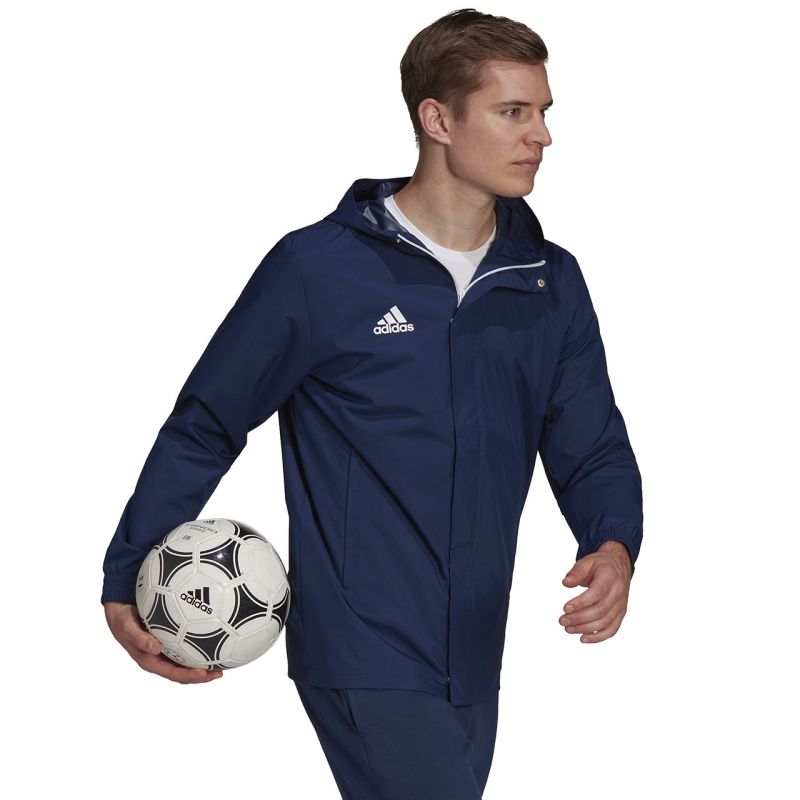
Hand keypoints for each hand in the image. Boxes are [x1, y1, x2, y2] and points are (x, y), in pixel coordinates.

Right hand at [104, 602, 222, 682]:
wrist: (120, 609)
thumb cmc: (123, 619)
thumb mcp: (127, 627)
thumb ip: (138, 637)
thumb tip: (155, 647)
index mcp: (150, 660)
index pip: (172, 673)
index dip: (188, 676)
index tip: (204, 674)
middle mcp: (159, 658)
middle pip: (183, 672)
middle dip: (201, 675)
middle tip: (219, 672)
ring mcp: (165, 650)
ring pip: (186, 661)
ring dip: (203, 663)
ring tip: (222, 660)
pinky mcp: (169, 640)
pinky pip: (186, 646)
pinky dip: (199, 646)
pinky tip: (213, 638)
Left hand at [558, 540, 631, 643]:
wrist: (619, 566)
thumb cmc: (600, 564)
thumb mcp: (587, 561)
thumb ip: (576, 572)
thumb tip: (565, 583)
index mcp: (610, 578)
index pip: (597, 593)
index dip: (581, 603)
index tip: (565, 608)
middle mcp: (618, 593)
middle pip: (600, 610)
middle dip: (579, 618)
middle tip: (562, 620)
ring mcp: (621, 605)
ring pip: (605, 622)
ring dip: (585, 628)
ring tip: (568, 628)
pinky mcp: (620, 614)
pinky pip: (612, 629)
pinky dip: (598, 637)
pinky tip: (583, 638)